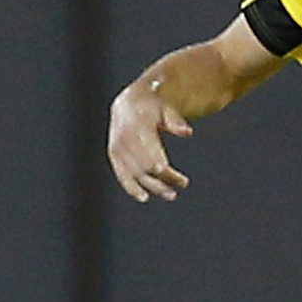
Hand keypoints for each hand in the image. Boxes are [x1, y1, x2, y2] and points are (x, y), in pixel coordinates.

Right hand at [108, 77, 192, 202]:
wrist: (127, 104)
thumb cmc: (152, 107)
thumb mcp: (165, 109)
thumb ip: (176, 121)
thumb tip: (187, 132)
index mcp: (137, 127)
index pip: (150, 151)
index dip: (160, 166)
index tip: (175, 176)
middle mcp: (124, 139)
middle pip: (145, 166)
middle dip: (163, 178)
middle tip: (182, 185)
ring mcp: (117, 148)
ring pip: (134, 173)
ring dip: (152, 186)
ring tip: (171, 195)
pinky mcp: (114, 156)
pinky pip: (121, 174)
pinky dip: (131, 187)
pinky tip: (144, 197)